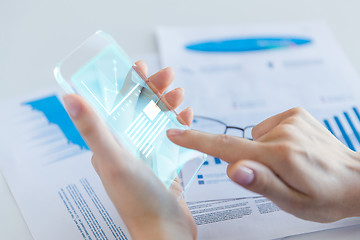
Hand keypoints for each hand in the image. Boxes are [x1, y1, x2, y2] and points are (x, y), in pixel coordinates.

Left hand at [63, 61, 195, 239]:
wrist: (165, 232)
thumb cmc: (137, 200)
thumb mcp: (114, 160)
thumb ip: (93, 129)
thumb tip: (69, 97)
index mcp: (111, 144)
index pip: (117, 104)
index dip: (128, 83)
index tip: (140, 66)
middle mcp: (128, 147)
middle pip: (140, 109)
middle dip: (154, 89)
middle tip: (169, 76)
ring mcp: (148, 155)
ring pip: (158, 120)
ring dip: (169, 103)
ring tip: (181, 94)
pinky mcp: (166, 164)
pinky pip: (173, 137)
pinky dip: (180, 123)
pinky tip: (188, 115)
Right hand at [168, 107, 359, 221]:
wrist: (356, 179)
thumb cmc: (325, 196)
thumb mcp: (292, 202)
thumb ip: (261, 182)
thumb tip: (233, 167)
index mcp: (278, 157)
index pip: (226, 148)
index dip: (196, 141)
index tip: (174, 132)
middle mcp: (283, 133)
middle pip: (243, 147)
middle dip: (250, 162)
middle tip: (281, 177)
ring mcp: (290, 120)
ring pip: (256, 137)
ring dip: (265, 151)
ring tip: (291, 163)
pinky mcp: (295, 113)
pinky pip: (269, 127)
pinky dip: (274, 138)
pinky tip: (294, 149)